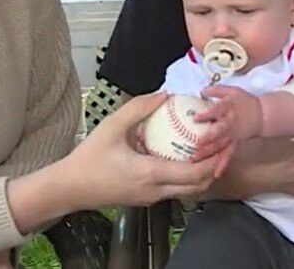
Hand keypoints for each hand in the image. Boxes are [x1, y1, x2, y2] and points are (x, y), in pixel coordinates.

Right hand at [63, 93, 226, 207]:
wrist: (70, 188)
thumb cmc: (89, 158)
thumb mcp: (111, 126)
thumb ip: (138, 108)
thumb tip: (164, 94)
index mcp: (150, 173)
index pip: (194, 173)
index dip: (214, 159)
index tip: (223, 141)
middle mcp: (156, 191)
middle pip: (198, 186)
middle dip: (215, 167)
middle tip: (221, 145)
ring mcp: (151, 199)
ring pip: (188, 191)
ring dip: (201, 174)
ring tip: (206, 149)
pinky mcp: (146, 200)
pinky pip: (174, 189)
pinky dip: (186, 177)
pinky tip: (181, 156)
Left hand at [188, 86, 262, 166]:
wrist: (261, 115)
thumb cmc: (243, 101)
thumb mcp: (232, 91)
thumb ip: (216, 90)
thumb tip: (201, 90)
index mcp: (229, 108)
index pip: (217, 110)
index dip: (207, 114)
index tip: (195, 118)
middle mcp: (231, 123)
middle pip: (219, 131)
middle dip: (208, 139)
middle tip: (196, 145)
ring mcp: (233, 135)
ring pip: (221, 145)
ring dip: (209, 153)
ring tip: (196, 159)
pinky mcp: (236, 144)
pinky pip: (228, 155)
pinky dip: (222, 165)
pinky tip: (215, 174)